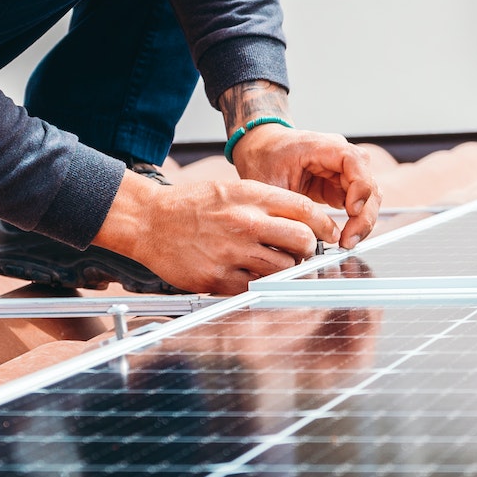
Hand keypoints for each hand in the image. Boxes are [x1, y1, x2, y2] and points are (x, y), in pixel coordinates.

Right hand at [93, 169, 338, 293]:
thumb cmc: (191, 205)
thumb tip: (304, 220)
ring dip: (286, 270)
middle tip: (303, 252)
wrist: (148, 221)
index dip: (324, 224)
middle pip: (302, 241)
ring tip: (275, 263)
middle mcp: (244, 223)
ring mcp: (231, 252)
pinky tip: (250, 274)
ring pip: (283, 269)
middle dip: (309, 249)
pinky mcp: (217, 278)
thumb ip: (266, 202)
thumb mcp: (231, 189)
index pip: (304, 210)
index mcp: (250, 197)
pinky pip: (254, 287)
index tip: (328, 233)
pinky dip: (258, 284)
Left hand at [232, 123, 382, 246]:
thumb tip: (305, 238)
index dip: (359, 186)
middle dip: (363, 214)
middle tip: (348, 240)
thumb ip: (289, 208)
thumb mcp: (269, 183)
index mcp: (322, 146)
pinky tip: (345, 237)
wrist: (260, 150)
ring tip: (347, 242)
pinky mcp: (340, 186)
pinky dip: (356, 221)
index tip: (352, 210)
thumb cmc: (263, 157)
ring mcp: (343, 172)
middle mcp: (339, 157)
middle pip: (368, 183)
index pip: (355, 160)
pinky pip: (359, 204)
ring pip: (369, 196)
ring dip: (363, 220)